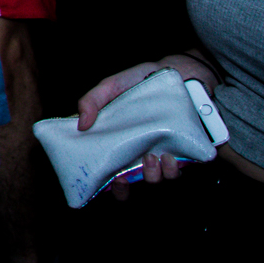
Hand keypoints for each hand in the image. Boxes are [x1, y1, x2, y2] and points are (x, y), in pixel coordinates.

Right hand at [75, 55, 215, 197]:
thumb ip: (91, 100)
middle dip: (123, 189)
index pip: (108, 169)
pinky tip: (169, 157)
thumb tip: (80, 125)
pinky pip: (177, 171)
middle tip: (122, 178)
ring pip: (154, 179)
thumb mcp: (112, 86)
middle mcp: (138, 152)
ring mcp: (160, 153)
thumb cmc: (142, 80)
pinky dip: (172, 169)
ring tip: (150, 158)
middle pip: (128, 183)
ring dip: (150, 175)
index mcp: (118, 141)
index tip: (105, 179)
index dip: (105, 181)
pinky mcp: (183, 153)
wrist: (180, 73)